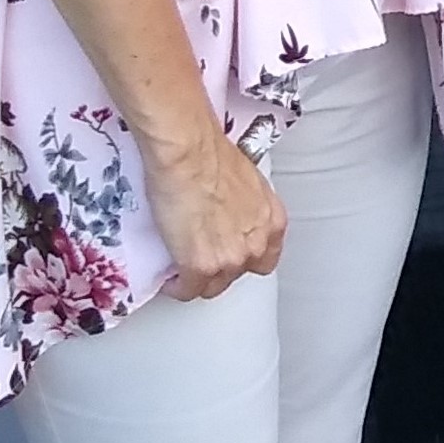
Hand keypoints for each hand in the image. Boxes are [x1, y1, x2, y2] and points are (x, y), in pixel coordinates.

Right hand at [143, 125, 285, 300]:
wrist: (188, 152)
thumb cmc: (210, 154)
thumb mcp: (245, 181)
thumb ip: (245, 206)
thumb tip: (230, 211)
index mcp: (272, 221)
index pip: (265, 258)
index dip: (243, 258)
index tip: (228, 254)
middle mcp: (256, 243)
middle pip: (238, 273)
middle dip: (220, 268)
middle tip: (202, 256)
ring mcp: (230, 258)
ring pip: (214, 287)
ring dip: (198, 279)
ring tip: (183, 266)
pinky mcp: (201, 266)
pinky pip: (188, 290)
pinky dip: (178, 286)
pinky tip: (171, 277)